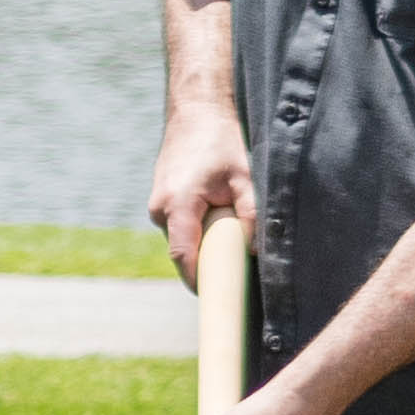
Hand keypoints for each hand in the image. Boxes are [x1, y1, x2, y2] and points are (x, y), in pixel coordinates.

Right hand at [151, 120, 255, 280]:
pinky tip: (225, 229)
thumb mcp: (246, 177)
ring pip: (185, 241)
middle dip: (209, 267)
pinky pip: (184, 229)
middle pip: (185, 253)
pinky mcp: (164, 203)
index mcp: (177, 205)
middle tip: (240, 282)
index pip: (184, 256)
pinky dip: (202, 234)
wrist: (196, 114)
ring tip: (238, 250)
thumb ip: (252, 214)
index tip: (220, 299)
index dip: (201, 281)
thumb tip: (256, 251)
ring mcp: (158, 207)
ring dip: (208, 248)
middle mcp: (160, 210)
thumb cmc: (222, 142)